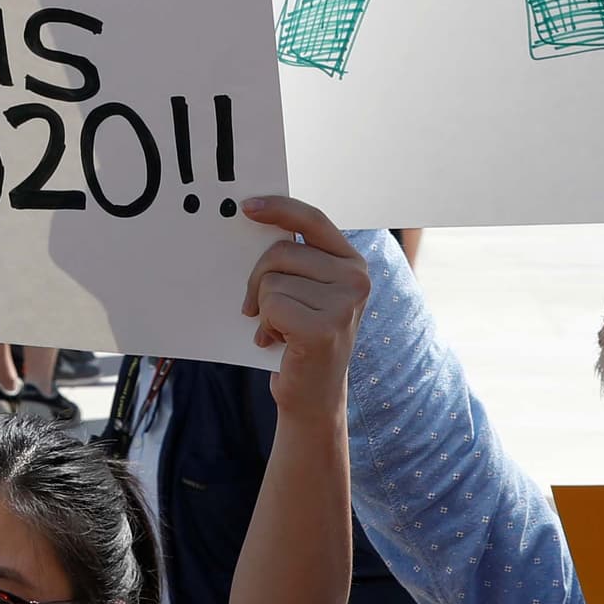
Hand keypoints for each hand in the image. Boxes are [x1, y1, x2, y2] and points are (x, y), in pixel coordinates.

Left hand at [237, 196, 367, 381]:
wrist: (313, 396)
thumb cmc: (300, 339)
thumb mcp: (306, 292)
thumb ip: (294, 261)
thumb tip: (254, 222)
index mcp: (352, 263)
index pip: (313, 220)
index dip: (279, 209)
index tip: (247, 207)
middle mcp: (357, 279)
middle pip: (280, 252)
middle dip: (257, 280)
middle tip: (256, 308)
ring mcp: (345, 303)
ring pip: (271, 281)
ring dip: (263, 310)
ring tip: (279, 330)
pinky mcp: (326, 327)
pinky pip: (271, 305)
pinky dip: (265, 326)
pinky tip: (279, 343)